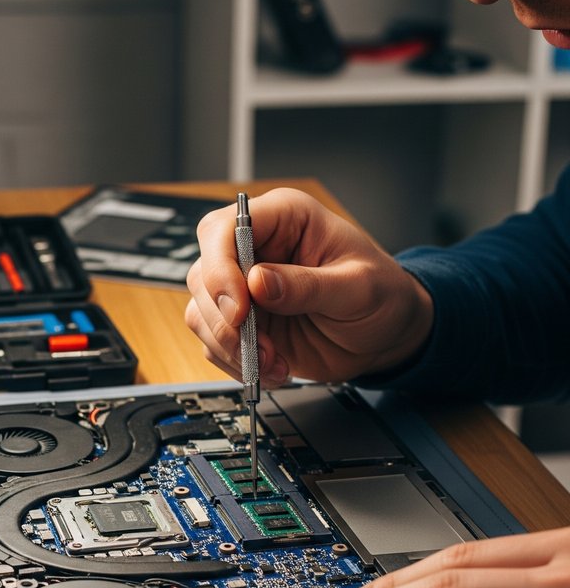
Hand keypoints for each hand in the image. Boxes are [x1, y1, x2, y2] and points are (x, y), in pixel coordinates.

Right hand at [184, 188, 433, 385]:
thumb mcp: (358, 288)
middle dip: (224, 319)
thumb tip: (258, 282)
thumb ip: (308, 286)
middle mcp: (254, 249)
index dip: (220, 268)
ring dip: (230, 346)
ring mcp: (243, 288)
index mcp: (284, 219)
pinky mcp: (240, 323)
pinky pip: (213, 343)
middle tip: (259, 347)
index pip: (224, 229)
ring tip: (272, 363)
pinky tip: (271, 368)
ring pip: (201, 312)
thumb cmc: (381, 296)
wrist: (386, 336)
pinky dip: (236, 363)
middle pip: (203, 274)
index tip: (239, 309)